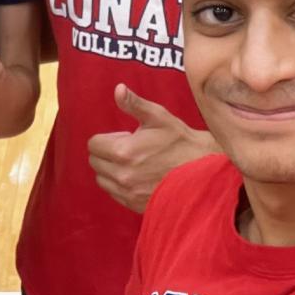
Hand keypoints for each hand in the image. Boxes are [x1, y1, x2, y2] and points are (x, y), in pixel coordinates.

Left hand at [87, 83, 217, 213]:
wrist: (201, 170)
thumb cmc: (179, 140)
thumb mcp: (157, 117)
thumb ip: (133, 103)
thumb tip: (118, 89)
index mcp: (123, 152)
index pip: (93, 145)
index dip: (107, 138)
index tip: (124, 136)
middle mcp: (122, 175)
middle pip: (95, 162)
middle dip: (106, 153)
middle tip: (129, 148)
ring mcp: (128, 193)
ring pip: (102, 180)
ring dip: (110, 170)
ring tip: (133, 162)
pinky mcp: (135, 205)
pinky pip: (114, 194)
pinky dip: (119, 185)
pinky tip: (138, 176)